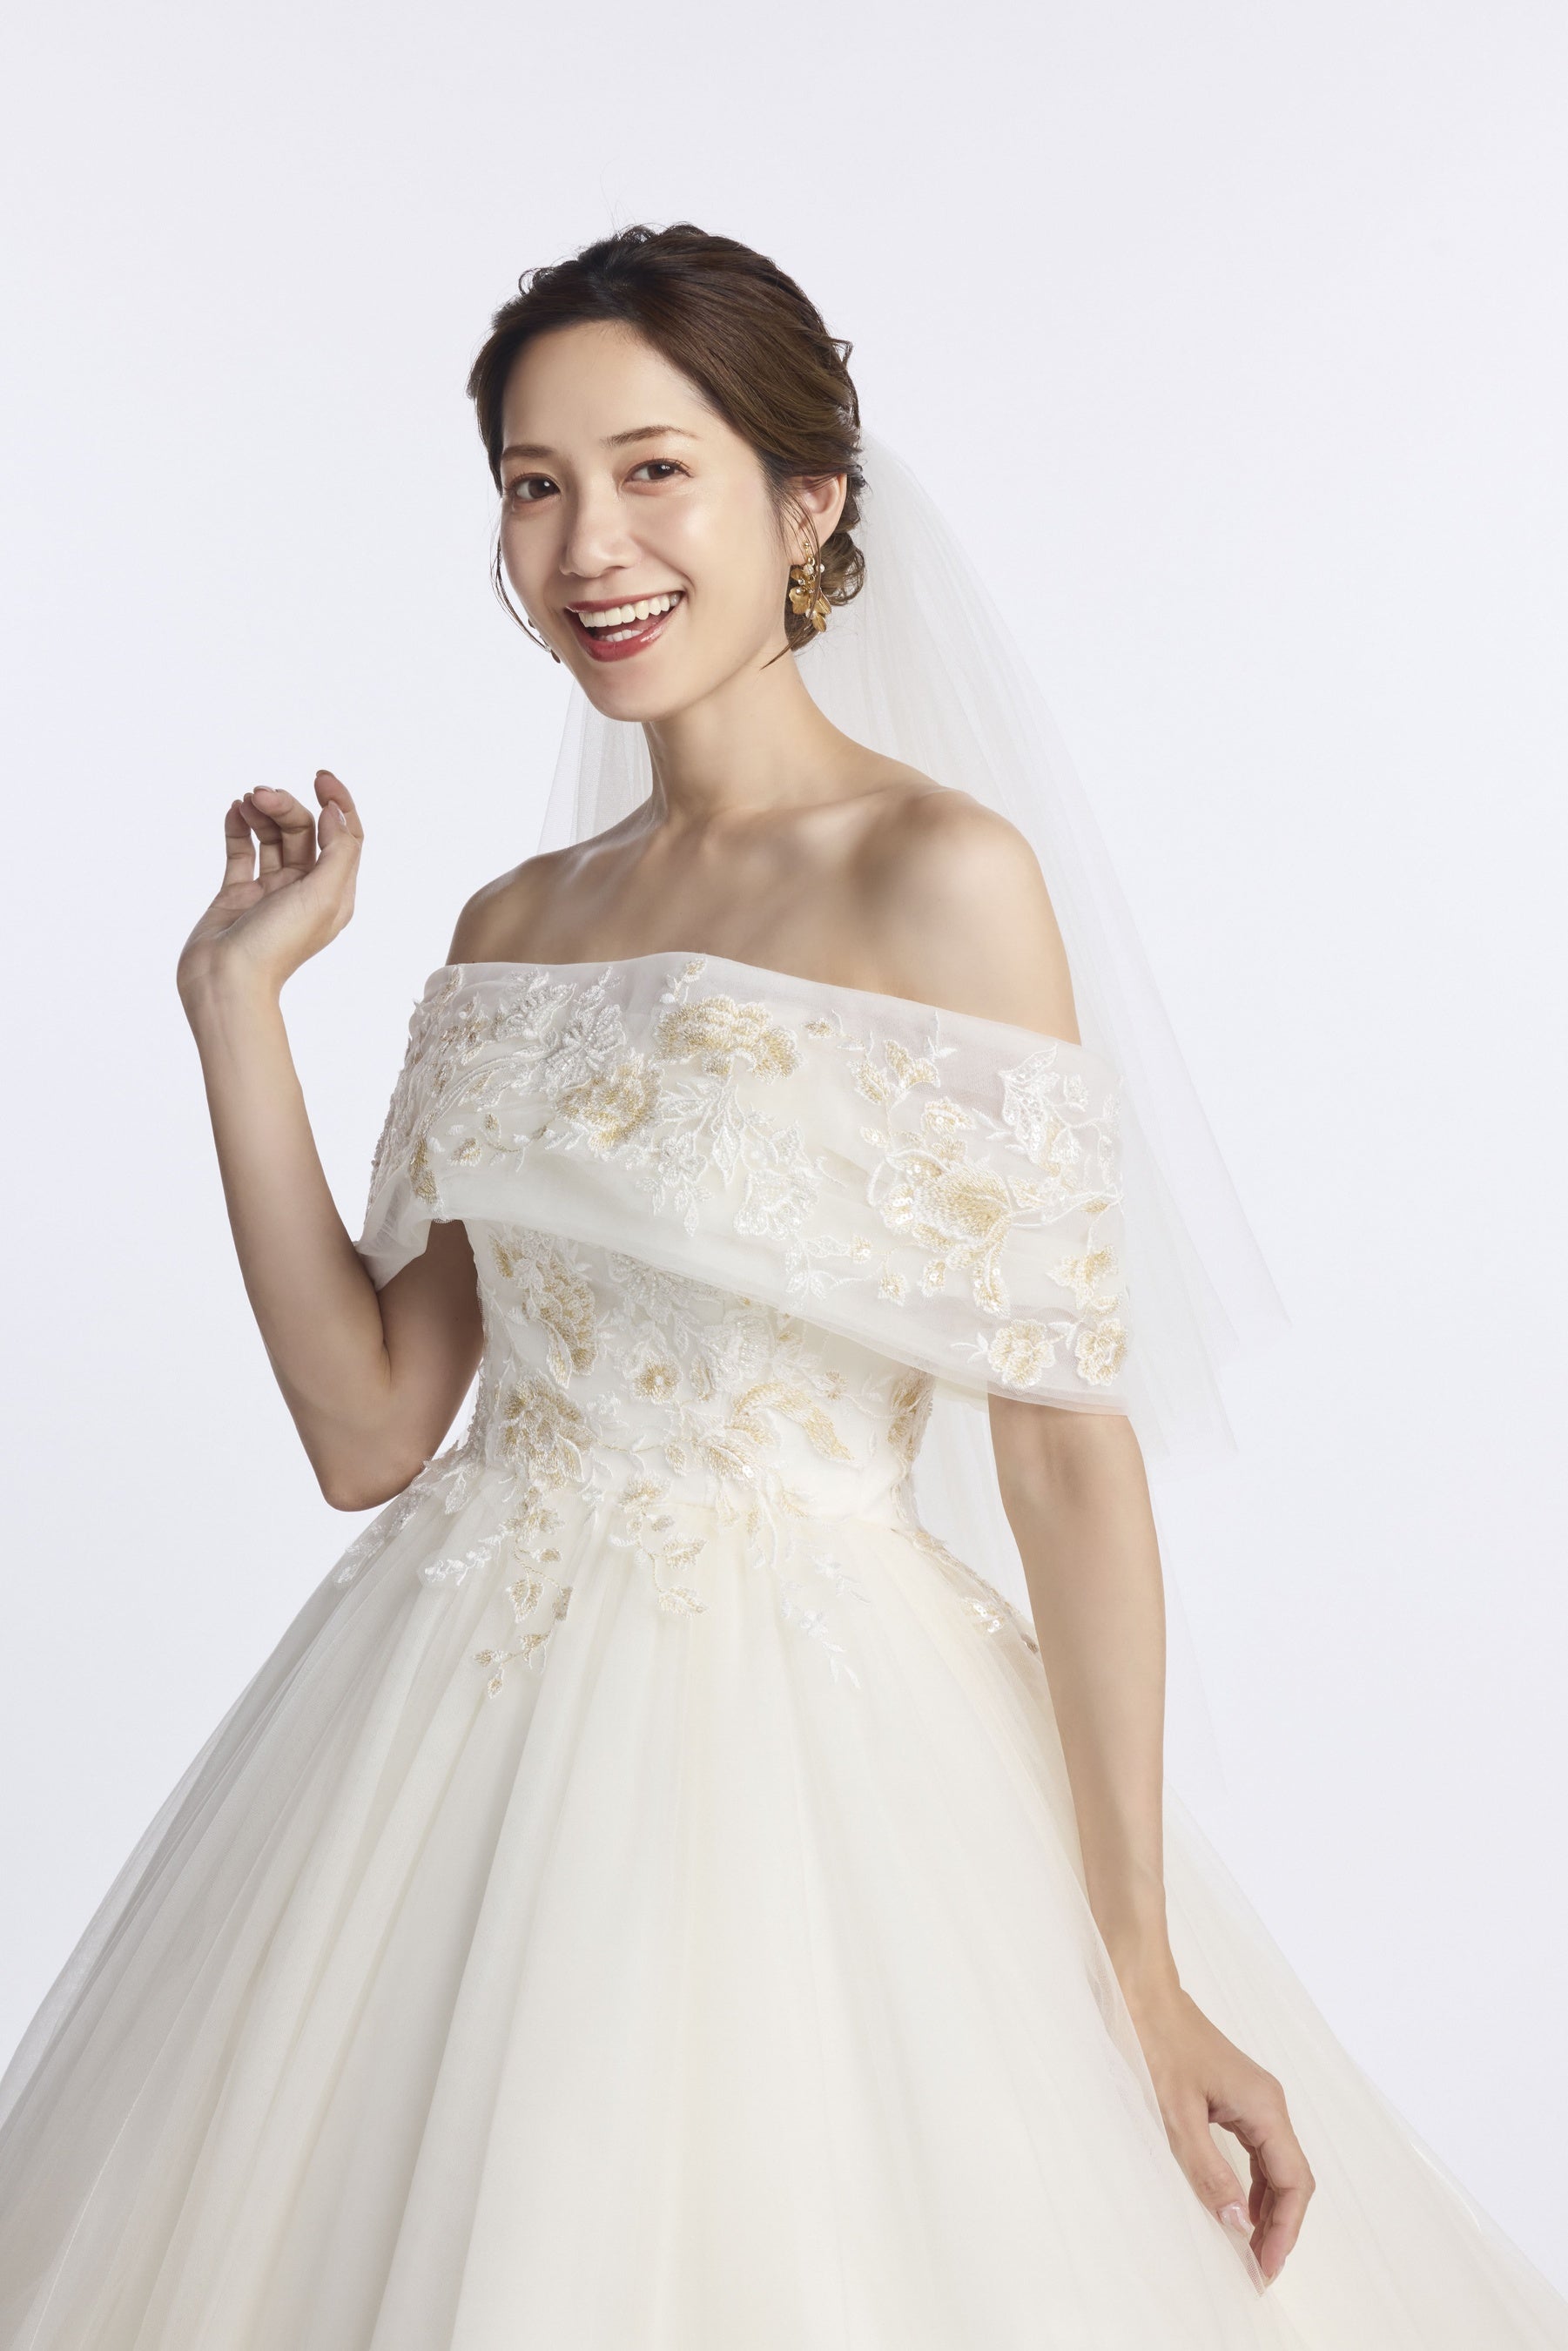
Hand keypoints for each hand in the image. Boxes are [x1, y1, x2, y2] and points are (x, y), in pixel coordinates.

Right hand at [177, 771, 363, 1004]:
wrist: (226, 980)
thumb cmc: (278, 944)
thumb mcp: (324, 895)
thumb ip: (338, 851)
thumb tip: (336, 812)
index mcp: (334, 893)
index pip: (345, 837)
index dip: (338, 803)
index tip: (320, 777)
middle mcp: (304, 890)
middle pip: (304, 831)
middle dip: (286, 806)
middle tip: (261, 794)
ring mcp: (269, 892)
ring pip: (273, 838)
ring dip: (263, 813)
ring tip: (246, 799)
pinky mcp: (237, 895)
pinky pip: (242, 853)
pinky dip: (239, 828)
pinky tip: (234, 811)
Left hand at [1126, 1976, 1314, 2286]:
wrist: (1141, 1988)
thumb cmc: (1155, 2041)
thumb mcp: (1176, 2114)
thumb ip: (1209, 2171)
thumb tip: (1239, 2225)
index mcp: (1264, 2105)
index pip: (1294, 2182)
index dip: (1286, 2230)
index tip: (1266, 2268)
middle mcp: (1268, 2102)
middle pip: (1292, 2177)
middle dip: (1281, 2226)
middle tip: (1258, 2269)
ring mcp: (1253, 2097)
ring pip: (1276, 2165)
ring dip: (1268, 2208)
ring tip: (1250, 2249)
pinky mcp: (1235, 2096)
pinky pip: (1257, 2150)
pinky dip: (1253, 2184)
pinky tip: (1238, 2206)